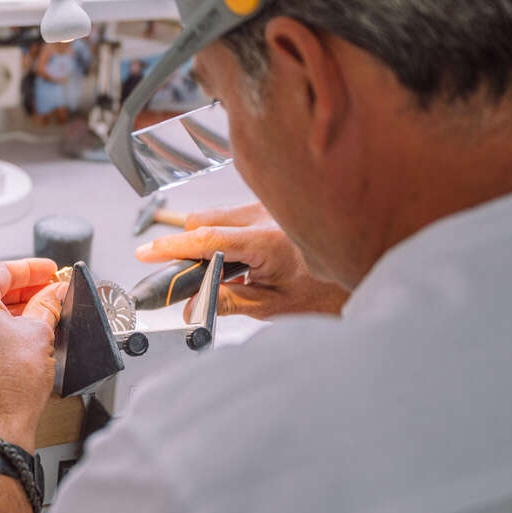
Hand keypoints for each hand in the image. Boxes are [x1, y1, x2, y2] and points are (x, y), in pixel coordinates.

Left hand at [0, 259, 67, 452]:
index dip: (33, 269)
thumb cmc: (8, 387)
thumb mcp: (38, 333)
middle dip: (26, 289)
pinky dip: (1, 328)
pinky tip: (25, 330)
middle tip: (52, 289)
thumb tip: (55, 293)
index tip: (50, 269)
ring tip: (45, 309)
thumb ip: (47, 305)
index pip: (3, 271)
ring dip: (15, 309)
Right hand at [135, 202, 348, 319]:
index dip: (171, 247)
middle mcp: (266, 216)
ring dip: (210, 242)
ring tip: (230, 272)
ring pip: (216, 216)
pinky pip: (234, 215)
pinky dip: (228, 236)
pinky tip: (245, 260)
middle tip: (194, 279)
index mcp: (268, 242)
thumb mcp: (273, 305)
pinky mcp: (271, 205)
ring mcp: (269, 206)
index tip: (146, 253)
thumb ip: (228, 302)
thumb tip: (190, 307)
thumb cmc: (326, 290)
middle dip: (189, 247)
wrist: (365, 268)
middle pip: (203, 221)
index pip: (207, 239)